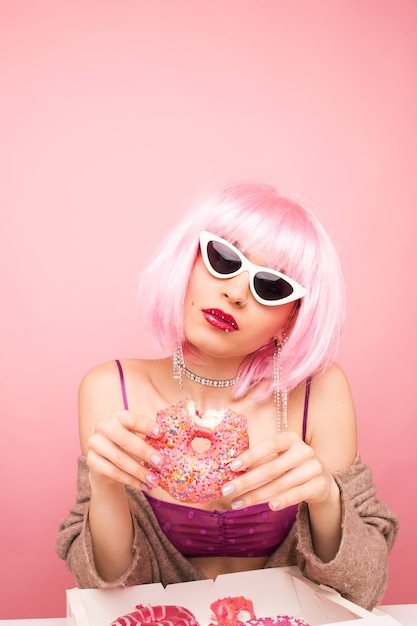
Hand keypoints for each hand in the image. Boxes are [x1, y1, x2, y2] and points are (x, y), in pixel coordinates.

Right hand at [86, 410, 161, 491]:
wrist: (107, 465)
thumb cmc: (129, 448)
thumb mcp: (139, 438)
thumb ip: (151, 439)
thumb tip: (170, 443)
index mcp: (119, 416)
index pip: (134, 419)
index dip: (147, 426)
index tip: (161, 434)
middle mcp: (104, 426)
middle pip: (125, 439)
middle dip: (145, 452)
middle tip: (161, 463)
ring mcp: (95, 443)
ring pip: (119, 459)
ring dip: (139, 471)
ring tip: (155, 480)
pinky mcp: (91, 461)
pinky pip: (113, 472)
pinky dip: (131, 480)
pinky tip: (144, 486)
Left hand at [221, 431, 336, 510]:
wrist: (321, 479)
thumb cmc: (291, 465)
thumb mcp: (280, 456)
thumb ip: (261, 461)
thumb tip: (232, 472)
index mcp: (291, 439)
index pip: (269, 445)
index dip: (250, 455)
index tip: (232, 467)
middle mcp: (303, 451)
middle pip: (271, 469)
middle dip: (246, 481)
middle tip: (226, 491)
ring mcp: (313, 468)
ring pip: (280, 485)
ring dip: (256, 496)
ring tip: (238, 503)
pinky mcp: (319, 485)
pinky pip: (296, 495)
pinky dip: (282, 501)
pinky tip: (269, 507)